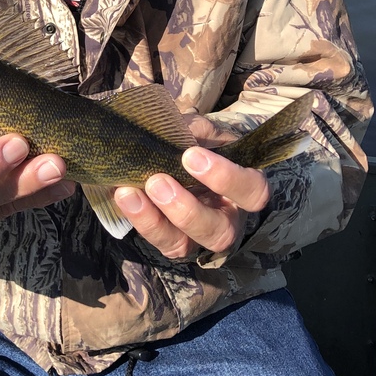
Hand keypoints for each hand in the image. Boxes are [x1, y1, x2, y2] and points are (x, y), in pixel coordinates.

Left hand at [112, 116, 269, 260]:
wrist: (169, 152)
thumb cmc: (196, 142)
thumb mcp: (201, 131)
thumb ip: (195, 131)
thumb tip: (180, 134)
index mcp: (243, 190)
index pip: (253, 192)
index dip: (226, 178)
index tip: (191, 156)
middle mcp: (225, 219)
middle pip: (219, 232)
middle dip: (186, 210)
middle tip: (157, 181)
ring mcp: (196, 236)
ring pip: (183, 244)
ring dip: (154, 221)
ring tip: (129, 193)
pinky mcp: (170, 241)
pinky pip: (156, 239)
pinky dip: (138, 219)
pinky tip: (122, 196)